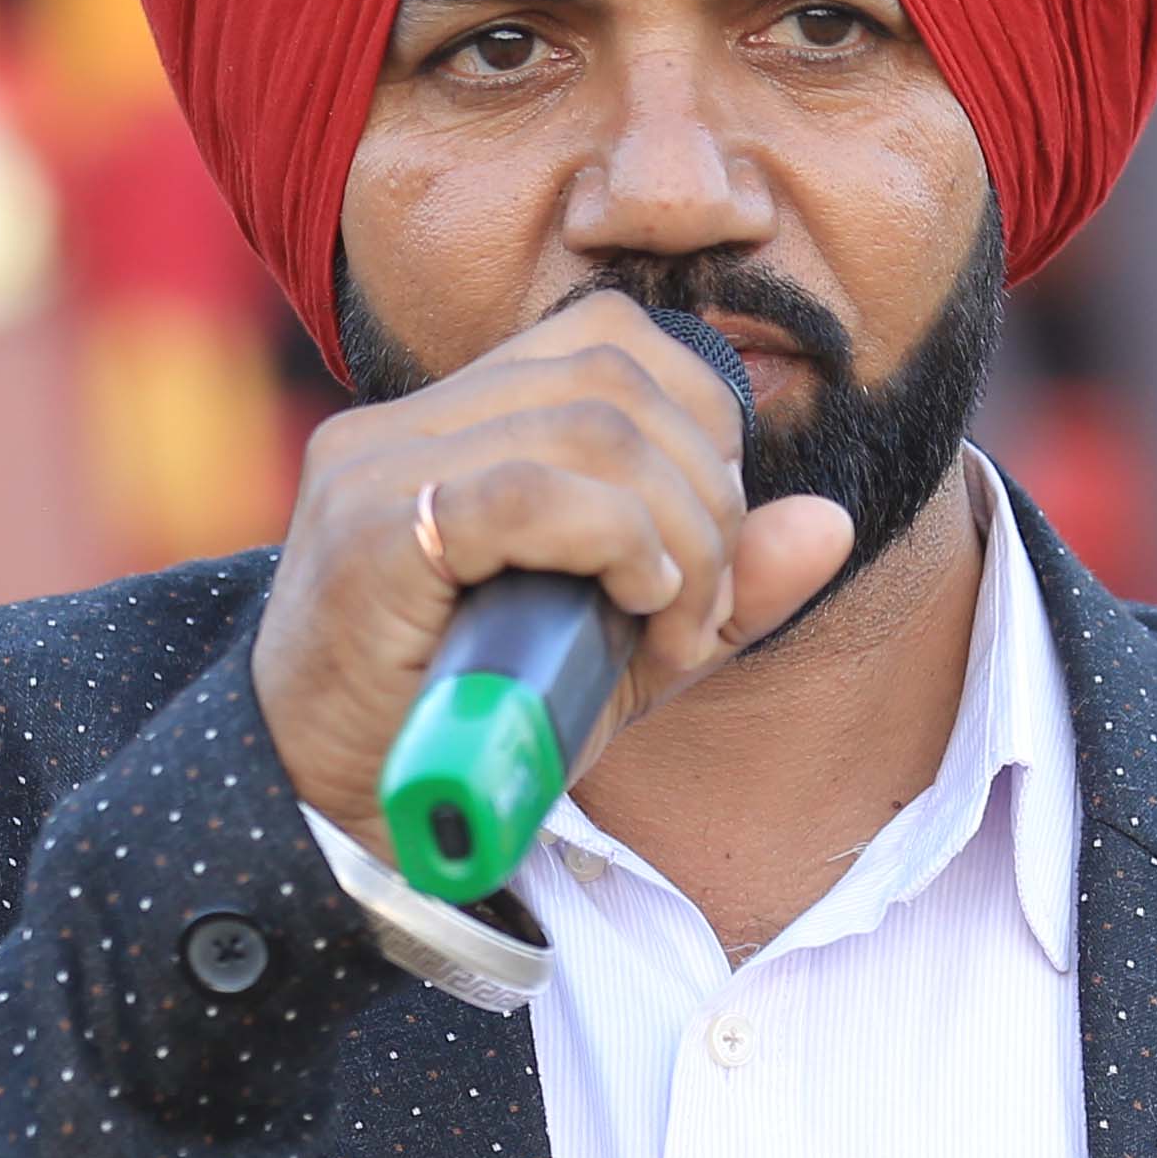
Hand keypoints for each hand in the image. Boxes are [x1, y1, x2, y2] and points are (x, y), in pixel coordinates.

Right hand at [253, 288, 857, 862]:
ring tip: (671, 630)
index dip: (701, 420)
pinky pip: (533, 491)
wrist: (326, 820)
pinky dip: (621, 546)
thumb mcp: (616, 652)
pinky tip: (633, 610)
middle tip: (699, 609)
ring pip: (592, 426)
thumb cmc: (461, 730)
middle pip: (618, 374)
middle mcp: (403, 421)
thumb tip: (829, 523)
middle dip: (706, 490)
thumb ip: (715, 586)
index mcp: (453, 420)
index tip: (709, 542)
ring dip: (677, 533)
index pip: (614, 337)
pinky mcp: (371, 532)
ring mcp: (377, 466)